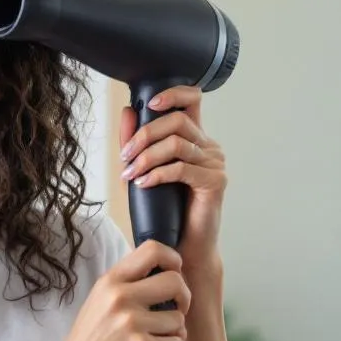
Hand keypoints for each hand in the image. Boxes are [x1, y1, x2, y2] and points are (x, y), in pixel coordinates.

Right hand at [41, 240, 190, 340]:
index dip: (173, 260)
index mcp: (110, 282)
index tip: (173, 276)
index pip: (153, 249)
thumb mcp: (98, 302)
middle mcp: (120, 297)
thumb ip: (126, 285)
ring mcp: (132, 323)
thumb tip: (163, 273)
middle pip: (176, 281)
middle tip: (174, 312)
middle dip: (184, 299)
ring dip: (174, 333)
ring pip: (179, 319)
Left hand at [118, 85, 226, 277]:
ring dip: (147, 157)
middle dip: (145, 135)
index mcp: (194, 138)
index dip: (173, 93)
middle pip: (178, 120)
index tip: (148, 104)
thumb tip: (128, 110)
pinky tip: (143, 183)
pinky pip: (182, 168)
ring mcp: (215, 163)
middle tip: (125, 156)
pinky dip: (158, 173)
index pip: (193, 99)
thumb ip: (135, 141)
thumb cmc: (162, 209)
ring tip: (130, 174)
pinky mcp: (215, 182)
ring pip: (177, 143)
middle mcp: (208, 147)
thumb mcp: (141, 169)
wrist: (179, 246)